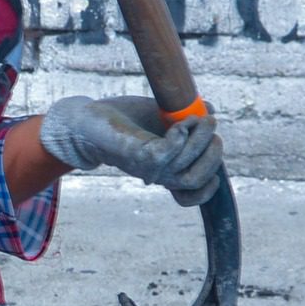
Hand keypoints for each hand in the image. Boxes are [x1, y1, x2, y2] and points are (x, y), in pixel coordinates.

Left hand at [38, 95, 223, 206]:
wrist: (88, 119)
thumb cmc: (125, 119)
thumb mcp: (162, 117)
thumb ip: (187, 118)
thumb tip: (211, 111)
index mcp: (166, 170)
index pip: (193, 195)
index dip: (210, 184)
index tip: (215, 154)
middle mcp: (158, 175)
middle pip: (198, 180)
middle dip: (213, 152)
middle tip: (209, 123)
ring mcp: (147, 168)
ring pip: (187, 168)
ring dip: (200, 139)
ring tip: (196, 116)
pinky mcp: (136, 156)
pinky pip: (168, 155)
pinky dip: (181, 137)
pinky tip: (180, 122)